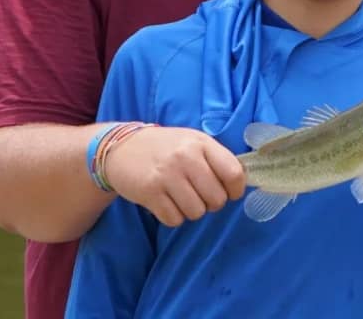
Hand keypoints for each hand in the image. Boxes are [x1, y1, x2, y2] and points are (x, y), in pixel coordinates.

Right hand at [103, 126, 245, 226]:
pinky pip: (174, 219)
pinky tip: (166, 202)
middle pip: (217, 199)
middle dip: (212, 203)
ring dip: (191, 210)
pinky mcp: (149, 192)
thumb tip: (240, 184)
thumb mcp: (192, 142)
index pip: (234, 173)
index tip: (230, 193)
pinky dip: (173, 216)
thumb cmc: (166, 147)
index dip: (236, 190)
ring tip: (181, 197)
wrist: (122, 148)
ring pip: (197, 212)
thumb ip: (215, 159)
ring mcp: (166, 175)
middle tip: (200, 195)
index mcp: (201, 143)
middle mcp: (185, 157)